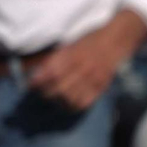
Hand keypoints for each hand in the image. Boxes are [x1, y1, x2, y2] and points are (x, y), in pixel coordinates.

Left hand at [26, 11, 146, 109]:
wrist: (116, 40)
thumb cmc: (87, 41)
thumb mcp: (67, 46)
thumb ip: (51, 59)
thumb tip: (30, 70)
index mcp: (71, 56)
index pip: (50, 75)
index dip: (37, 83)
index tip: (30, 85)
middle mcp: (81, 68)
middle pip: (58, 89)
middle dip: (45, 93)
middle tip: (41, 92)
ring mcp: (93, 79)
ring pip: (70, 99)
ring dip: (58, 101)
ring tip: (54, 98)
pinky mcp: (101, 87)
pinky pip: (84, 103)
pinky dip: (72, 106)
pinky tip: (67, 103)